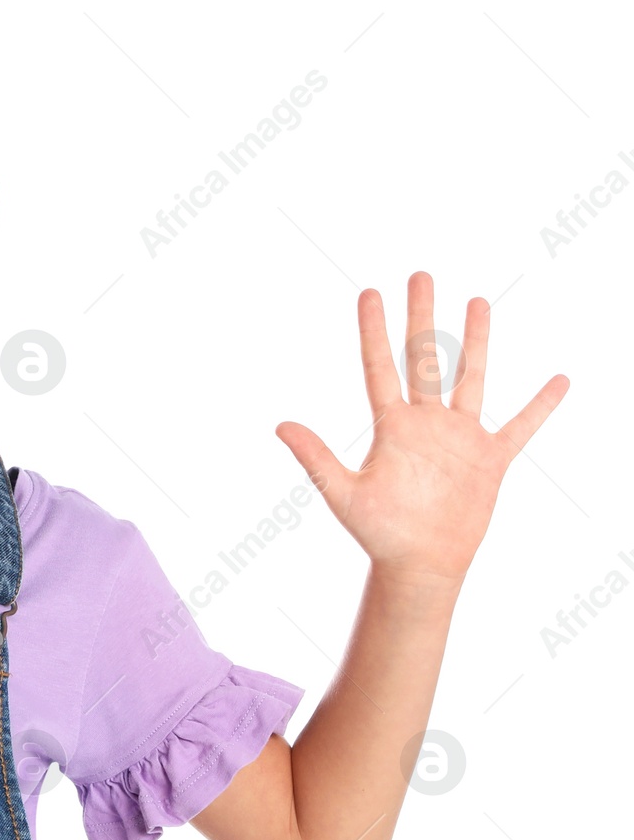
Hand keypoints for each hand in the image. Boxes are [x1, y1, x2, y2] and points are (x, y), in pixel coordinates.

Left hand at [274, 271, 568, 587]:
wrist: (418, 564)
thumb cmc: (378, 533)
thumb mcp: (343, 493)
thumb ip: (316, 457)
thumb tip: (279, 426)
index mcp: (391, 427)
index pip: (380, 366)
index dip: (374, 330)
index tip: (370, 292)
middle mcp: (424, 423)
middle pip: (425, 358)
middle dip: (422, 317)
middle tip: (420, 275)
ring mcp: (459, 437)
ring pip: (470, 378)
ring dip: (475, 341)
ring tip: (478, 301)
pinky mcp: (489, 459)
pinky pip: (520, 426)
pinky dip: (540, 406)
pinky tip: (560, 380)